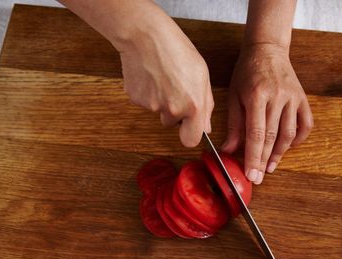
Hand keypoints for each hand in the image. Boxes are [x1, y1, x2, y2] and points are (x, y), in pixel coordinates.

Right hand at [117, 5, 213, 146]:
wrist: (145, 35)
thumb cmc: (176, 49)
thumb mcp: (202, 75)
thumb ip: (206, 105)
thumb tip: (206, 127)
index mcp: (193, 105)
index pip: (191, 140)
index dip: (190, 134)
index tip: (189, 127)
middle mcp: (172, 110)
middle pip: (172, 124)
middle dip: (175, 113)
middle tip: (175, 89)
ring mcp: (152, 106)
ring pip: (158, 112)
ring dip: (161, 101)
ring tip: (163, 78)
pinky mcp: (136, 100)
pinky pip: (145, 103)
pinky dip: (147, 93)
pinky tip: (151, 76)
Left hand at [222, 43, 312, 183]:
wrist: (267, 49)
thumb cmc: (246, 73)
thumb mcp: (234, 95)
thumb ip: (234, 124)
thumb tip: (228, 150)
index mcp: (257, 95)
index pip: (256, 133)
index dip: (254, 156)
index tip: (251, 175)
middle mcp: (277, 97)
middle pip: (272, 136)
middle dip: (264, 160)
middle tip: (258, 177)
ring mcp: (293, 97)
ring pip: (289, 133)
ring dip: (280, 153)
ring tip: (270, 166)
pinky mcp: (302, 98)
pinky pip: (305, 124)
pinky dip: (298, 139)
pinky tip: (287, 147)